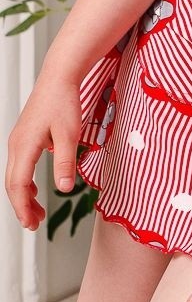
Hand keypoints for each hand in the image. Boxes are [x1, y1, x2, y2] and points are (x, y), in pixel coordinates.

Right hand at [5, 77, 82, 229]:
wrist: (59, 77)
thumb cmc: (64, 101)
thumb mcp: (69, 133)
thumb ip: (65, 162)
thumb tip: (64, 189)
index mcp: (24, 145)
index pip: (18, 184)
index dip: (23, 207)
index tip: (31, 223)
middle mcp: (15, 144)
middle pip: (12, 183)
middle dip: (21, 206)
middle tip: (33, 224)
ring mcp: (17, 140)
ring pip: (14, 175)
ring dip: (23, 195)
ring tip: (37, 212)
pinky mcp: (24, 137)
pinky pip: (19, 165)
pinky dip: (25, 182)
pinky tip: (35, 189)